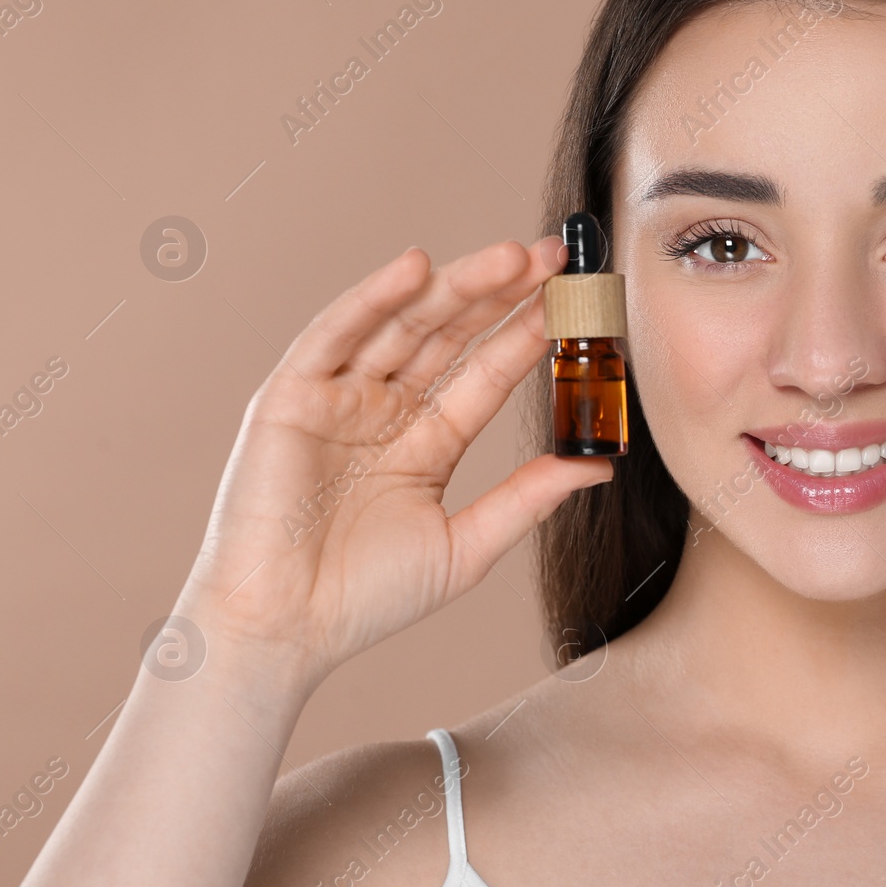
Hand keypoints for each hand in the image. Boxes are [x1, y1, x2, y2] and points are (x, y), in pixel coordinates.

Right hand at [173, 237, 609, 691]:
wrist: (285, 629)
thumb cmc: (367, 598)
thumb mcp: (468, 544)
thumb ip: (529, 497)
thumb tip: (600, 464)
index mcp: (427, 441)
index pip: (486, 373)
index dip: (528, 334)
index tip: (575, 303)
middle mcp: (384, 409)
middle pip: (451, 335)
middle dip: (502, 294)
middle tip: (554, 260)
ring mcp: (338, 398)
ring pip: (404, 324)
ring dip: (456, 286)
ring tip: (512, 258)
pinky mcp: (291, 396)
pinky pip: (335, 334)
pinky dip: (373, 298)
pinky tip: (417, 268)